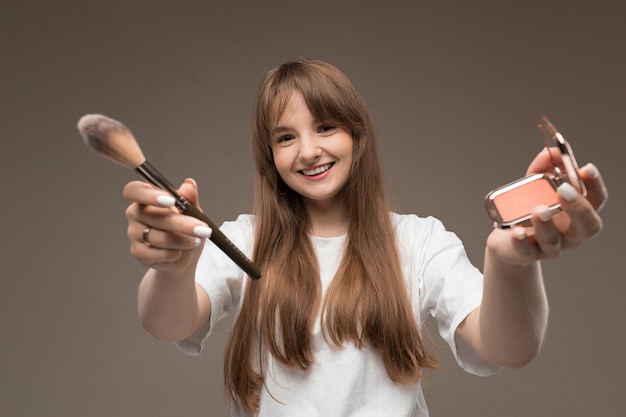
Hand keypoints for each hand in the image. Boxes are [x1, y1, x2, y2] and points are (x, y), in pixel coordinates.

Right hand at [123, 178, 211, 271]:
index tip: (171, 201)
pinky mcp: (137, 252)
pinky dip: (173, 254)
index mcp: (146, 197)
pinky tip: (180, 252)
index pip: (134, 190)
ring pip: (156, 237)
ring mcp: (134, 233)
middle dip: (180, 223)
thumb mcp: (192, 212)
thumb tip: (190, 185)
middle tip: (201, 229)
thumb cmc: (185, 230)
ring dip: (181, 241)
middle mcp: (136, 213)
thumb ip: (189, 199)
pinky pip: (155, 254)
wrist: (183, 256)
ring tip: (195, 241)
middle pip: (151, 216)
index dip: (149, 195)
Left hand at [487, 148, 607, 264]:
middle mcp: (570, 234)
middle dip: (579, 208)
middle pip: (587, 226)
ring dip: (546, 224)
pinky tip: (516, 231)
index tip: (585, 168)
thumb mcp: (537, 186)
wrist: (507, 240)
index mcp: (578, 214)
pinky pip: (525, 251)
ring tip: (538, 209)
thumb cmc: (529, 210)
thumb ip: (545, 168)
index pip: (596, 200)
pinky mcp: (525, 254)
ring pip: (554, 240)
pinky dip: (521, 241)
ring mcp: (549, 247)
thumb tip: (551, 152)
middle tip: (564, 190)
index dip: (594, 185)